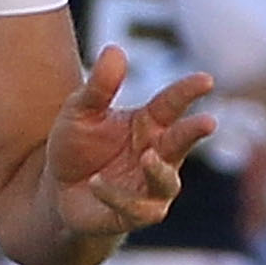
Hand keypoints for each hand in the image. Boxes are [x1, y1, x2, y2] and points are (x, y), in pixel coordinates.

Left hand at [41, 46, 214, 243]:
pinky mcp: (135, 214)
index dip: (189, 91)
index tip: (206, 80)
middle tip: (208, 122)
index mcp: (150, 123)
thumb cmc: (77, 146)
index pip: (174, 103)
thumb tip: (115, 50)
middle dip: (195, 132)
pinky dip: (116, 196)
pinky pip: (135, 209)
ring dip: (160, 171)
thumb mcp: (79, 112)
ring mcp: (150, 186)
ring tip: (149, 156)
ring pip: (167, 182)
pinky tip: (96, 183)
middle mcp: (157, 153)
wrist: (57, 191)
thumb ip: (99, 86)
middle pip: (182, 141)